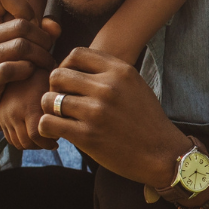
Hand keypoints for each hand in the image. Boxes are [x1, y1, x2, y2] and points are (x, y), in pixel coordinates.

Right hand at [0, 0, 60, 138]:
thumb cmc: (13, 71)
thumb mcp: (26, 47)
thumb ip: (42, 31)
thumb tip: (54, 27)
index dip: (24, 5)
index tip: (32, 24)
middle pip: (21, 25)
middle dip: (43, 39)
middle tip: (49, 52)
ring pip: (19, 47)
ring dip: (41, 56)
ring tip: (46, 64)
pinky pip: (10, 69)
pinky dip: (27, 70)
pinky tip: (31, 74)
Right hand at [0, 68, 52, 149]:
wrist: (12, 67)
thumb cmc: (40, 75)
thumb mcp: (52, 85)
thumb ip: (60, 103)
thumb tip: (76, 119)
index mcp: (28, 106)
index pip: (37, 134)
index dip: (48, 141)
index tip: (58, 140)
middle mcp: (14, 113)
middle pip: (27, 142)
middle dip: (41, 145)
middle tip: (52, 142)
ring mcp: (5, 116)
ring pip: (18, 143)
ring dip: (32, 145)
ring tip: (43, 139)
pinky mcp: (0, 118)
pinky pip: (11, 139)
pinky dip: (22, 142)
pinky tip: (33, 137)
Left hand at [37, 47, 190, 185]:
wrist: (162, 154)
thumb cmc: (146, 120)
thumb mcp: (135, 85)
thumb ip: (109, 72)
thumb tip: (75, 65)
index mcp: (119, 71)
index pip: (76, 54)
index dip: (66, 65)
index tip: (70, 81)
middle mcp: (107, 87)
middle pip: (58, 74)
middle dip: (55, 87)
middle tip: (61, 101)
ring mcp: (96, 111)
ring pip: (49, 99)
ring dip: (49, 109)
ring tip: (58, 117)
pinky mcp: (87, 135)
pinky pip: (48, 122)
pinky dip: (46, 127)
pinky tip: (55, 131)